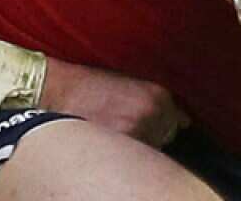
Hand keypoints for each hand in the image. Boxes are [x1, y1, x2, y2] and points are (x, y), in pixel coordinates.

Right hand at [40, 58, 189, 147]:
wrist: (55, 92)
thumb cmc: (89, 87)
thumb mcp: (128, 83)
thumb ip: (156, 101)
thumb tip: (185, 122)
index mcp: (157, 96)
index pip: (178, 122)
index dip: (164, 125)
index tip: (151, 125)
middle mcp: (151, 114)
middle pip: (165, 137)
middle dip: (151, 134)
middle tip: (125, 124)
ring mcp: (137, 133)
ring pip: (149, 148)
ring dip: (137, 144)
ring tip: (113, 130)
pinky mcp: (119, 148)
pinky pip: (132, 158)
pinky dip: (123, 153)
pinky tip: (108, 140)